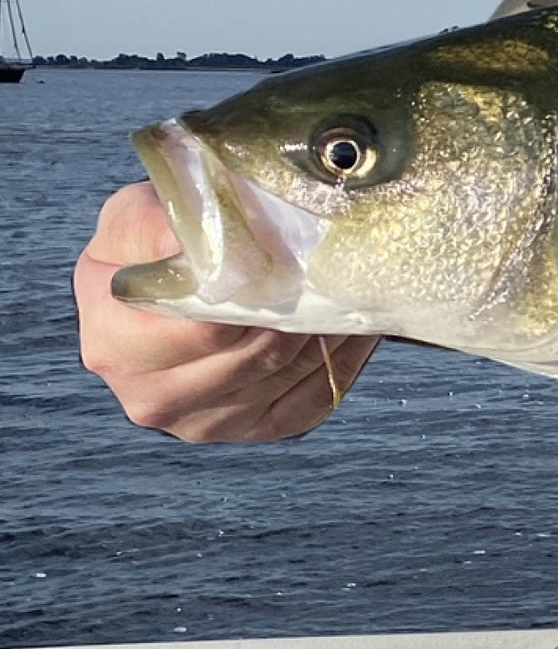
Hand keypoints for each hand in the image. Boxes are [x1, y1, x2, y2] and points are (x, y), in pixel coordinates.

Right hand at [74, 182, 380, 441]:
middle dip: (299, 311)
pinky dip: (340, 366)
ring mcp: (197, 423)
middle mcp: (149, 395)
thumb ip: (162, 225)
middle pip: (252, 357)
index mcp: (114, 344)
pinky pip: (307, 405)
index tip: (293, 261)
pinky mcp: (242, 431)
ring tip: (349, 293)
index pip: (204, 329)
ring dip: (325, 334)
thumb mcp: (137, 218)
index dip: (256, 295)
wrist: (150, 285)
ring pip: (284, 377)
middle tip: (336, 274)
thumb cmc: (145, 247)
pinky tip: (354, 329)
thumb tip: (212, 241)